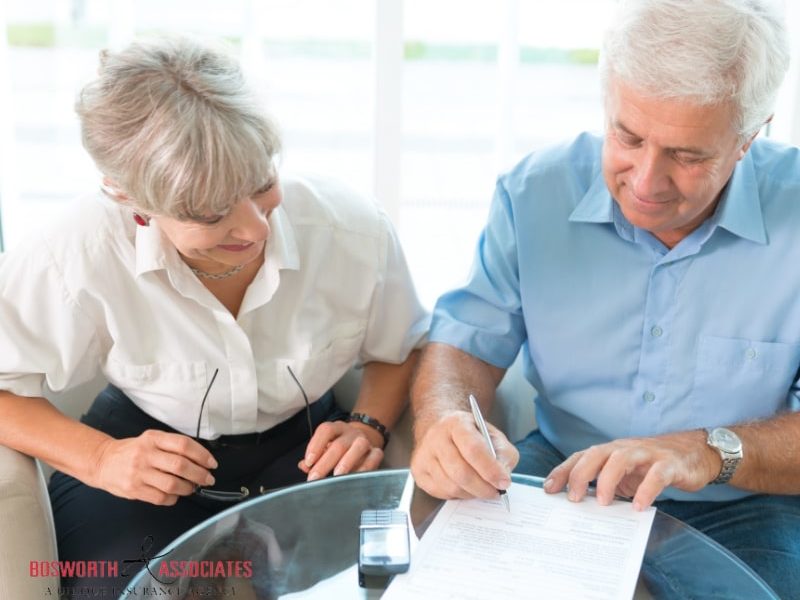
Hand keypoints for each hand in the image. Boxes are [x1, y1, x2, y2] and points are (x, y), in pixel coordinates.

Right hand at [90, 429, 217, 504]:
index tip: (211, 463)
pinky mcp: (134, 489)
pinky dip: (173, 498)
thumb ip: (173, 446)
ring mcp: (139, 472)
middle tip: (208, 478)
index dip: (202, 455)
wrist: (103, 461)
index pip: (184, 445)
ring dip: (188, 488)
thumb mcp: (152, 440)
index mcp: (154, 438)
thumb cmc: (133, 451)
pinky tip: (175, 494)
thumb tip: (201, 459)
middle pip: (180, 465)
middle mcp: (146, 454)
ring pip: (172, 484)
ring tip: (192, 487)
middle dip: (200, 474)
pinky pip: (161, 497)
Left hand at [297, 421, 383, 480]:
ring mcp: (365, 441)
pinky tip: (354, 477)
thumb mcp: (325, 447)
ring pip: (359, 446)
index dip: (316, 445)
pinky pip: (374, 457)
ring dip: (346, 462)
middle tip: (314, 478)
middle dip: (325, 463)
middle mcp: (351, 432)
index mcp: (337, 428)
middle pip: (339, 444)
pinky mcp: (376, 452)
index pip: (326, 430)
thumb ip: (314, 457)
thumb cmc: (339, 447)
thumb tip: (303, 466)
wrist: (363, 440)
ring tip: (336, 476)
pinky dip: (365, 468)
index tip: (308, 462)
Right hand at [410, 410, 517, 499]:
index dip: (490, 470)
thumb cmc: (471, 435)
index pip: (473, 449)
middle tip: (496, 492)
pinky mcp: (418, 470)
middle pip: (460, 472)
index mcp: (457, 423)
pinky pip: (441, 492)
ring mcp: (424, 454)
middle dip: (482, 487)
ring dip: (471, 493)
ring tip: (482, 489)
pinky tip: (466, 487)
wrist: (442, 429)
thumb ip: (503, 455)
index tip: (504, 483)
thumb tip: (502, 478)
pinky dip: (458, 495)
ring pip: (450, 485)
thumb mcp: (493, 436)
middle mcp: (436, 437)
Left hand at [544, 430, 720, 509]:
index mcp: (610, 452)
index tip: (548, 489)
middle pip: (596, 454)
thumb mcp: (623, 474)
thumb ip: (604, 483)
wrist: (693, 453)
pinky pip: (656, 475)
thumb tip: (578, 503)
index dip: (563, 471)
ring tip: (601, 502)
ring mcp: (646, 454)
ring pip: (621, 459)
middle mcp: (624, 448)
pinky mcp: (669, 465)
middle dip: (580, 474)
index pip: (581, 457)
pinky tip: (639, 507)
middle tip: (572, 498)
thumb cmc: (651, 465)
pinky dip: (646, 490)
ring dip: (607, 479)